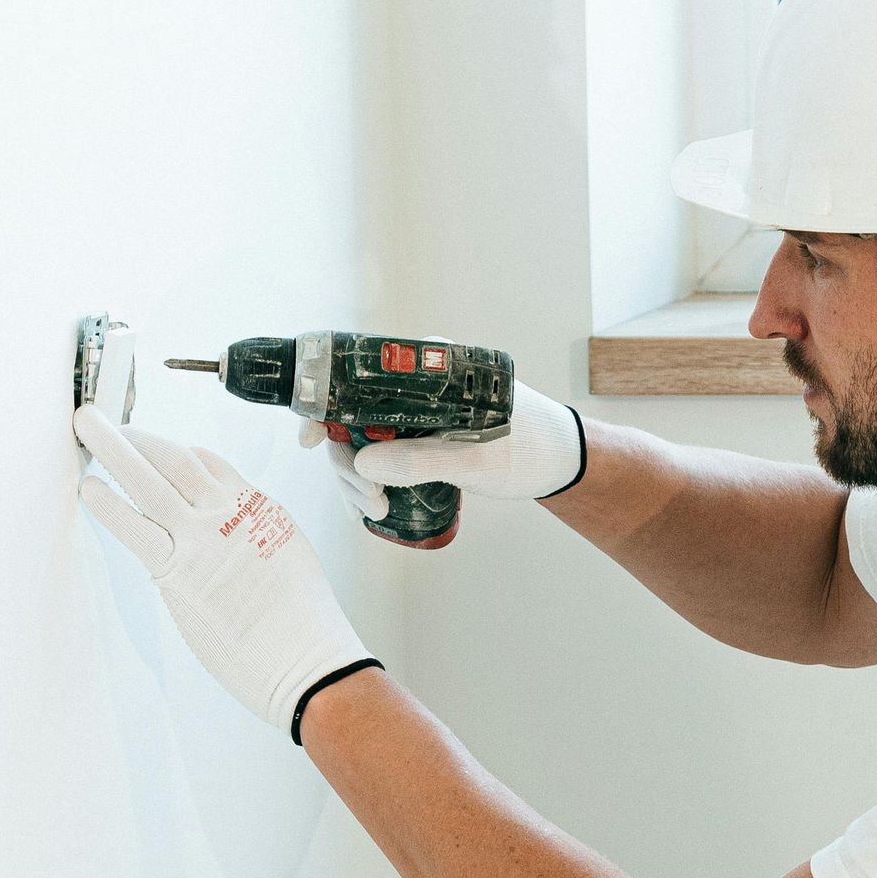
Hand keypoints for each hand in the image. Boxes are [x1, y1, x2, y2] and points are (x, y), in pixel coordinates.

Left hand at [77, 409, 377, 736]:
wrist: (308, 659)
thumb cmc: (304, 627)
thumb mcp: (290, 561)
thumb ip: (255, 541)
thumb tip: (232, 545)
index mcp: (259, 508)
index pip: (210, 463)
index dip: (175, 449)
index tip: (154, 445)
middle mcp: (229, 512)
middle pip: (173, 458)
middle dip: (136, 435)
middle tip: (106, 420)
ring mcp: (201, 537)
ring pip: (150, 477)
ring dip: (113, 447)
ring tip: (87, 426)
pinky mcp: (178, 570)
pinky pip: (134, 526)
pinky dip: (108, 503)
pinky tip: (89, 487)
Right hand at [302, 382, 584, 521]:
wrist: (563, 461)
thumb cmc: (531, 450)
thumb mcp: (476, 461)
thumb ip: (421, 461)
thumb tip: (363, 466)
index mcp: (432, 366)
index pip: (360, 372)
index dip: (325, 403)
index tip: (313, 439)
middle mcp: (419, 382)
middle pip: (353, 412)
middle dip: (347, 460)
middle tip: (367, 502)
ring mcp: (418, 408)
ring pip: (364, 436)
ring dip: (357, 476)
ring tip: (375, 511)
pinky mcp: (423, 433)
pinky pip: (382, 450)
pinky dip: (371, 478)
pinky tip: (373, 506)